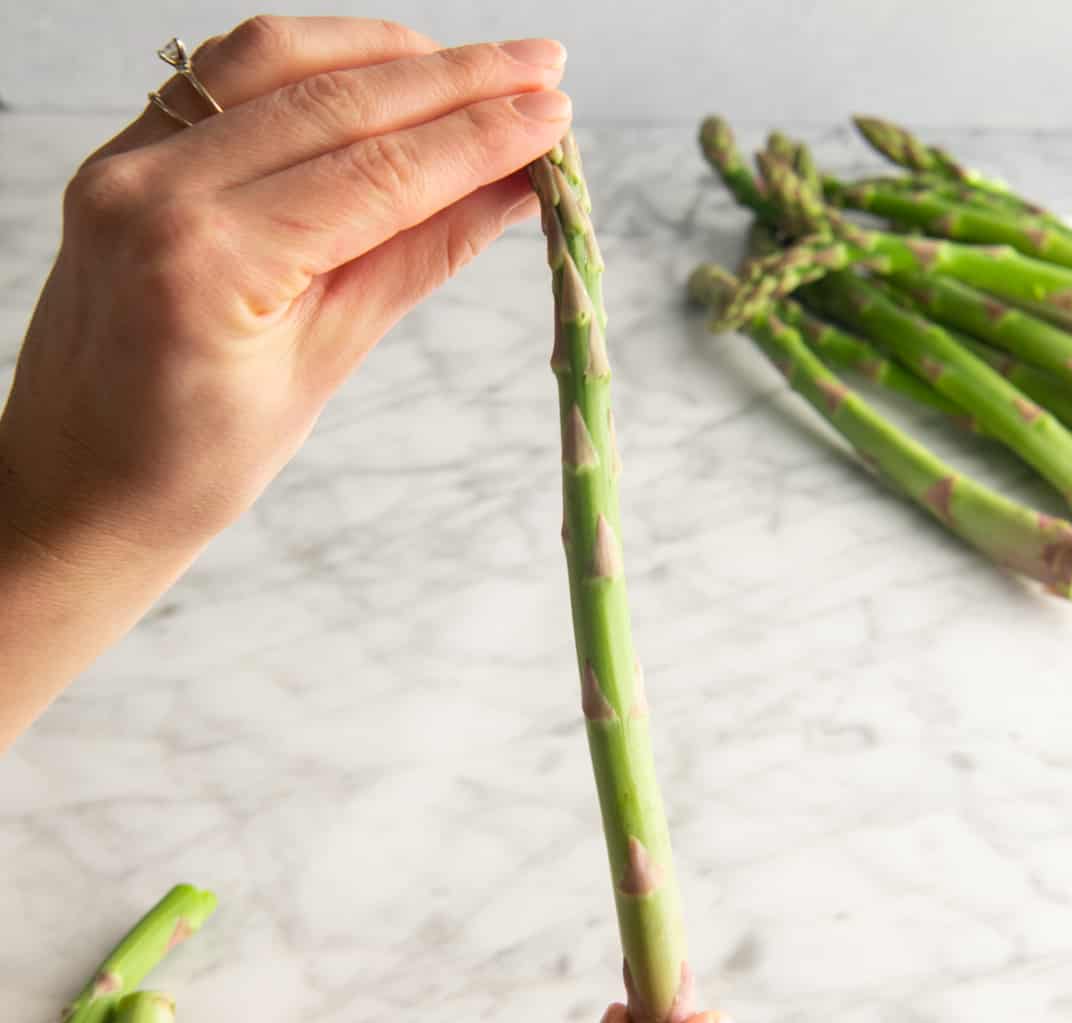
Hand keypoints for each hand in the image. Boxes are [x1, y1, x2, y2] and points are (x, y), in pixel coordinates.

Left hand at [1, 15, 568, 553]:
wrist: (79, 481)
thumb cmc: (195, 462)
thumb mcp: (321, 368)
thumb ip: (413, 260)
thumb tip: (505, 193)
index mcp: (207, 261)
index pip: (376, 173)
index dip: (477, 138)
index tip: (553, 114)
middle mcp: (153, 186)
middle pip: (334, 101)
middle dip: (453, 80)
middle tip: (543, 66)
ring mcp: (126, 159)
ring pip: (277, 60)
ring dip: (388, 54)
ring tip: (476, 68)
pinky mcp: (124, 153)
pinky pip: (227, 76)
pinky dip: (316, 63)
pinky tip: (380, 74)